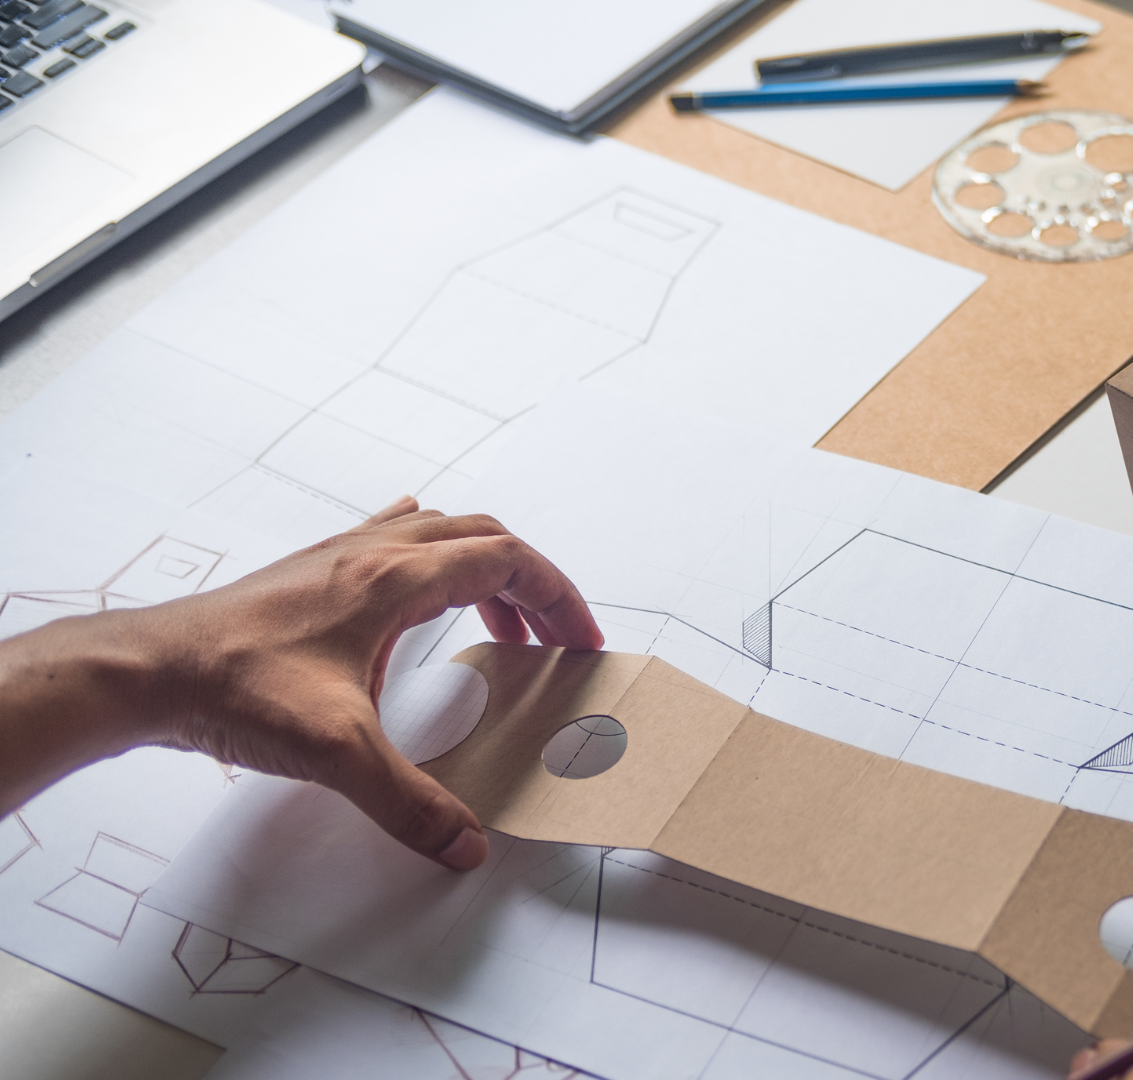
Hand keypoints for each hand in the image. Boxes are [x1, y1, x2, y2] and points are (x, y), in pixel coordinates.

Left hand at [0, 497, 601, 869]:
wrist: (146, 671)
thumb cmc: (235, 689)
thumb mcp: (338, 754)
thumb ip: (411, 803)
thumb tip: (467, 847)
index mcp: (394, 578)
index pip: (506, 561)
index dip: (557, 597)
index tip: (580, 638)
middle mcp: (372, 553)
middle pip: (482, 539)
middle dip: (530, 586)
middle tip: (552, 638)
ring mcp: (337, 557)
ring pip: (438, 534)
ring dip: (483, 571)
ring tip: (497, 624)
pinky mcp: (307, 576)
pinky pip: (388, 540)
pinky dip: (428, 555)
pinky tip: (417, 576)